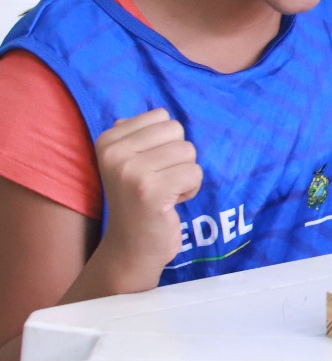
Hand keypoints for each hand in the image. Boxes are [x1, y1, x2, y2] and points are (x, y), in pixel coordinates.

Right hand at [92, 109, 202, 287]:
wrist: (131, 246)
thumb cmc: (139, 199)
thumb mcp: (130, 162)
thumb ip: (140, 135)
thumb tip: (158, 114)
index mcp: (108, 139)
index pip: (162, 116)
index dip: (165, 143)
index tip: (150, 167)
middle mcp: (114, 152)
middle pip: (177, 131)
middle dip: (178, 157)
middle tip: (160, 181)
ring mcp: (130, 171)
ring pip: (189, 152)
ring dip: (185, 174)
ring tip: (164, 192)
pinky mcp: (151, 190)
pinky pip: (195, 172)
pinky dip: (191, 189)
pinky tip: (171, 203)